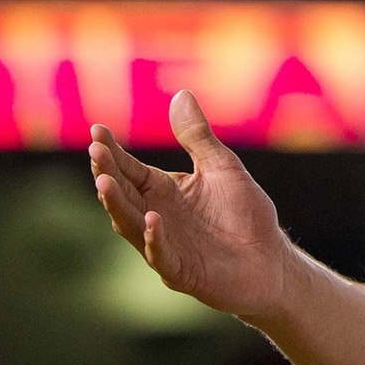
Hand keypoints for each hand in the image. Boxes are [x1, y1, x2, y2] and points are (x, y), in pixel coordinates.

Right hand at [88, 90, 294, 320]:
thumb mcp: (222, 167)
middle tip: (95, 152)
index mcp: (164, 191)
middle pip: (124, 194)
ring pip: (131, 225)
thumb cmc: (245, 213)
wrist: (269, 259)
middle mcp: (156, 217)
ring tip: (105, 183)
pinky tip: (153, 220)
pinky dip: (155, 240)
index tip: (97, 131)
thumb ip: (198, 137)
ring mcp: (165, 245)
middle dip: (107, 173)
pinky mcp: (181, 271)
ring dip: (117, 205)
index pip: (131, 169)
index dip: (113, 152)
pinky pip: (161, 256)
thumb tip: (181, 93)